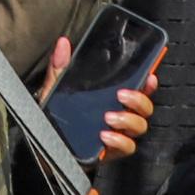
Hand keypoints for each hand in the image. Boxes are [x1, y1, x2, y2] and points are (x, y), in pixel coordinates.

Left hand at [38, 38, 159, 161]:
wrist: (44, 144)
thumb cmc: (54, 117)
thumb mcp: (55, 89)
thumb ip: (60, 67)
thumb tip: (62, 43)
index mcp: (110, 99)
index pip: (138, 89)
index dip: (148, 83)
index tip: (149, 75)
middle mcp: (118, 116)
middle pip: (145, 109)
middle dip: (139, 100)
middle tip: (121, 95)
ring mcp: (116, 134)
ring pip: (139, 127)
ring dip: (128, 119)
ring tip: (110, 117)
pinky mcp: (110, 152)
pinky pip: (126, 147)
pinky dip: (119, 140)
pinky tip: (105, 135)